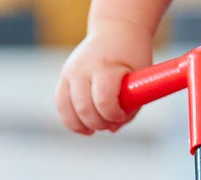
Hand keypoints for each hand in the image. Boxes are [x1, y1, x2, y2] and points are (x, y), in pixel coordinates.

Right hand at [55, 19, 153, 134]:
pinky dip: (72, 121)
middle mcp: (82, 68)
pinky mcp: (64, 78)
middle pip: (84, 109)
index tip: (122, 114)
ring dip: (84, 125)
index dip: (114, 115)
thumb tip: (111, 129)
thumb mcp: (139, 81)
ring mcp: (70, 72)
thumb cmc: (132, 59)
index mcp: (105, 66)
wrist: (117, 30)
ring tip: (97, 126)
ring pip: (67, 111)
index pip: (104, 101)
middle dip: (100, 123)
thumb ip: (129, 109)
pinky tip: (85, 126)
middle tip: (111, 121)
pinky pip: (61, 106)